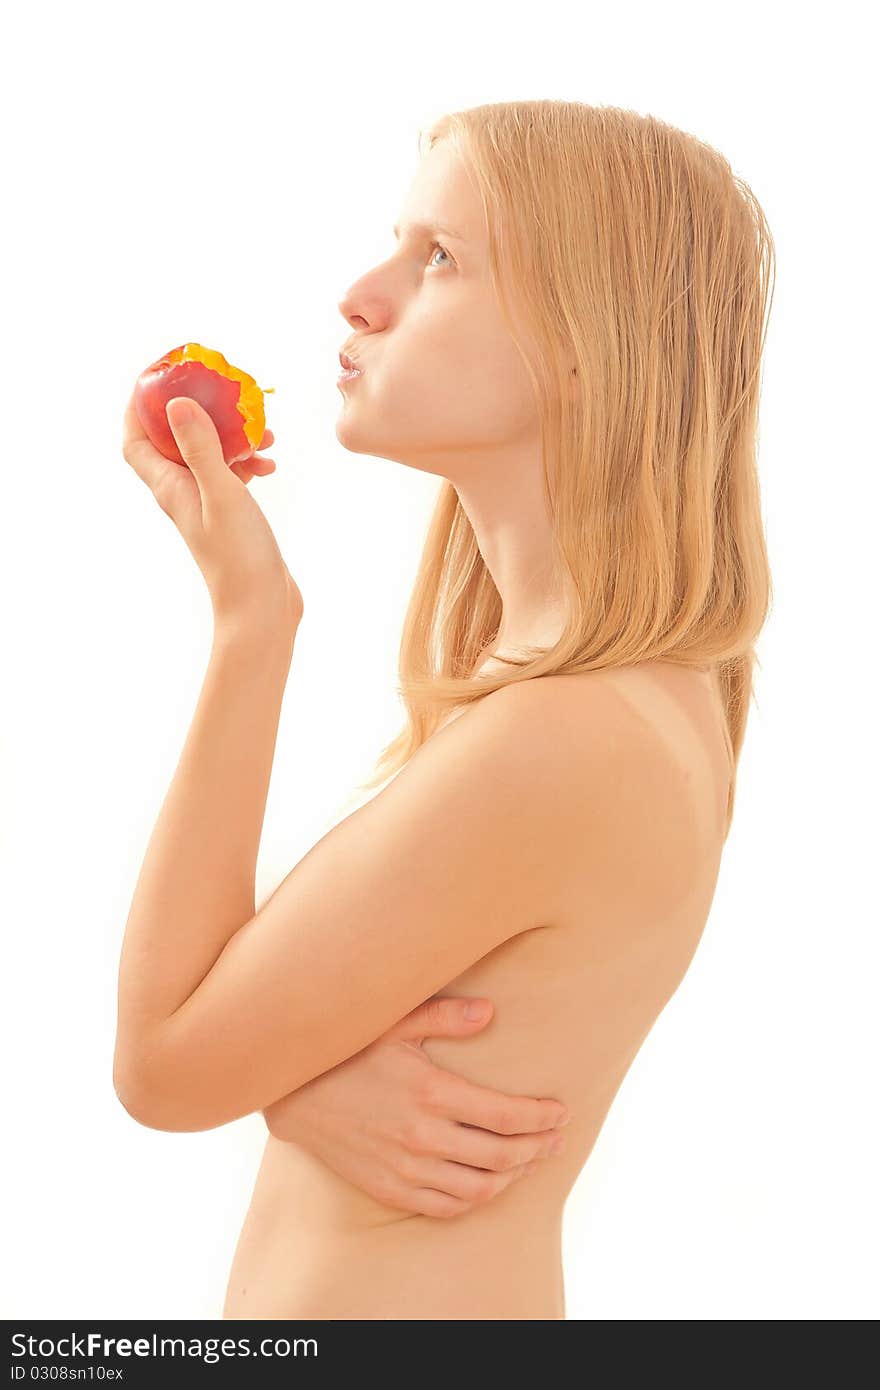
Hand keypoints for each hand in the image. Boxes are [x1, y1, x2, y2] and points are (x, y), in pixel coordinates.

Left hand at [122, 390, 302, 629]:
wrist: (261, 609)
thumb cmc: (238, 557)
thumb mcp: (221, 493)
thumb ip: (200, 449)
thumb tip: (176, 405)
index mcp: (169, 487)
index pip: (136, 439)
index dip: (138, 407)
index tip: (158, 378)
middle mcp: (181, 493)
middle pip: (173, 440)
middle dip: (194, 411)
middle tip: (218, 391)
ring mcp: (205, 504)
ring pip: (209, 455)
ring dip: (231, 436)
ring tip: (262, 432)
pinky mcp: (230, 515)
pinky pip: (231, 475)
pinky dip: (247, 462)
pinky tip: (270, 462)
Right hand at [261, 996, 569, 1219]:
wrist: (292, 1093)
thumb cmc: (347, 1049)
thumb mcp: (393, 1020)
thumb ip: (445, 1015)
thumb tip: (490, 1012)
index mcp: (431, 1091)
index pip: (507, 1115)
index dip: (542, 1116)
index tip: (561, 1110)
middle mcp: (423, 1136)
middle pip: (503, 1155)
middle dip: (540, 1147)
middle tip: (557, 1137)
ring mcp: (407, 1169)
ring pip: (480, 1188)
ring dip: (514, 1177)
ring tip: (530, 1160)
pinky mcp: (390, 1189)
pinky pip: (447, 1208)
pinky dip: (476, 1199)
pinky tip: (489, 1183)